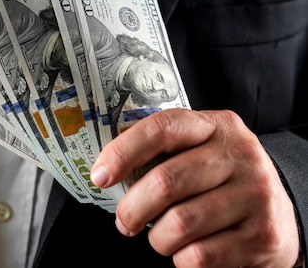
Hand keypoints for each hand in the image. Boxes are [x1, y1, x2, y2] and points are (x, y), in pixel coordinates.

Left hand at [91, 108, 300, 267]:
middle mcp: (240, 154)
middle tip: (124, 222)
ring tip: (160, 238)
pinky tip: (186, 251)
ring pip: (180, 224)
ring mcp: (256, 194)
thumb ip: (162, 153)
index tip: (99, 176)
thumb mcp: (199, 152)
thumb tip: (105, 171)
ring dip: (157, 239)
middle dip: (132, 208)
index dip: (123, 152)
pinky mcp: (264, 235)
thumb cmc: (221, 181)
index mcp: (216, 126)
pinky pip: (200, 255)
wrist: (282, 215)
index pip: (162, 128)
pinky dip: (181, 259)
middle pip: (165, 181)